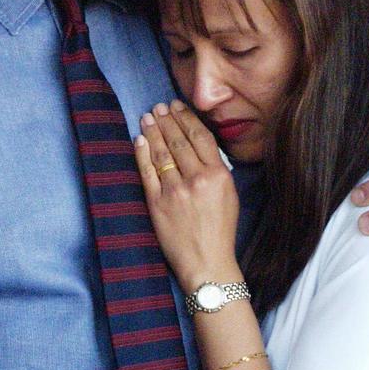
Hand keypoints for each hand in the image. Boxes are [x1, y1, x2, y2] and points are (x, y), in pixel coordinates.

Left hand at [134, 99, 239, 292]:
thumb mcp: (230, 195)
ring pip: (161, 153)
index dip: (186, 118)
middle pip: (178, 141)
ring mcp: (175, 191)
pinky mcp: (157, 203)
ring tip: (148, 117)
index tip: (177, 107)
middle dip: (167, 120)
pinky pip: (147, 172)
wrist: (207, 263)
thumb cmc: (220, 231)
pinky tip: (139, 140)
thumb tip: (198, 145)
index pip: (200, 137)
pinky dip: (141, 154)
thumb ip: (216, 170)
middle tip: (159, 107)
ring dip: (153, 131)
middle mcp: (197, 179)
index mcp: (219, 175)